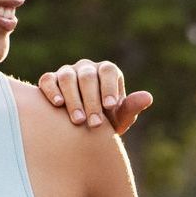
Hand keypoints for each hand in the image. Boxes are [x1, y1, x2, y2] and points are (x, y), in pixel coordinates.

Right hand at [37, 58, 152, 134]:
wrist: (81, 128)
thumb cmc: (105, 121)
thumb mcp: (119, 118)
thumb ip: (131, 108)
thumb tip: (148, 98)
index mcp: (106, 72)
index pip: (108, 71)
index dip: (109, 87)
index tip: (110, 107)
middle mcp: (86, 68)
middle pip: (87, 76)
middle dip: (91, 101)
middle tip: (94, 123)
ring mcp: (67, 72)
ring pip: (67, 77)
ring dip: (73, 99)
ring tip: (78, 120)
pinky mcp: (50, 80)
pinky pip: (48, 80)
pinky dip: (51, 90)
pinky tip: (58, 105)